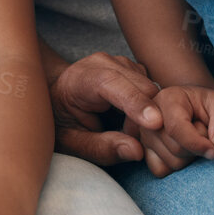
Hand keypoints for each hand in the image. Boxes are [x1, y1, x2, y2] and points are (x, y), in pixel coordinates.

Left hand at [46, 51, 163, 164]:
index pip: (111, 82)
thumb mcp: (73, 143)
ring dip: (149, 116)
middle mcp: (103, 63)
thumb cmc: (62, 122)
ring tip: (126, 131)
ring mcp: (120, 63)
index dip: (135, 101)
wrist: (58, 99)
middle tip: (132, 141)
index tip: (155, 123)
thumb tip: (137, 151)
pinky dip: (151, 110)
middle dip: (146, 119)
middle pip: (141, 88)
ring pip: (152, 90)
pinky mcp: (134, 69)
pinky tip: (133, 121)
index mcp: (80, 78)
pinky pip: (154, 91)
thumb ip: (101, 148)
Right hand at [130, 84, 213, 177]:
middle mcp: (148, 117)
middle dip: (198, 149)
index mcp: (167, 99)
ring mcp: (144, 136)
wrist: (194, 109)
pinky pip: (162, 171)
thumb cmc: (208, 106)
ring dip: (191, 158)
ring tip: (193, 141)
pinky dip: (178, 168)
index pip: (176, 129)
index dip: (197, 144)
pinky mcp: (144, 152)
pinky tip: (184, 153)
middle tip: (204, 135)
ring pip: (172, 163)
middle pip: (176, 149)